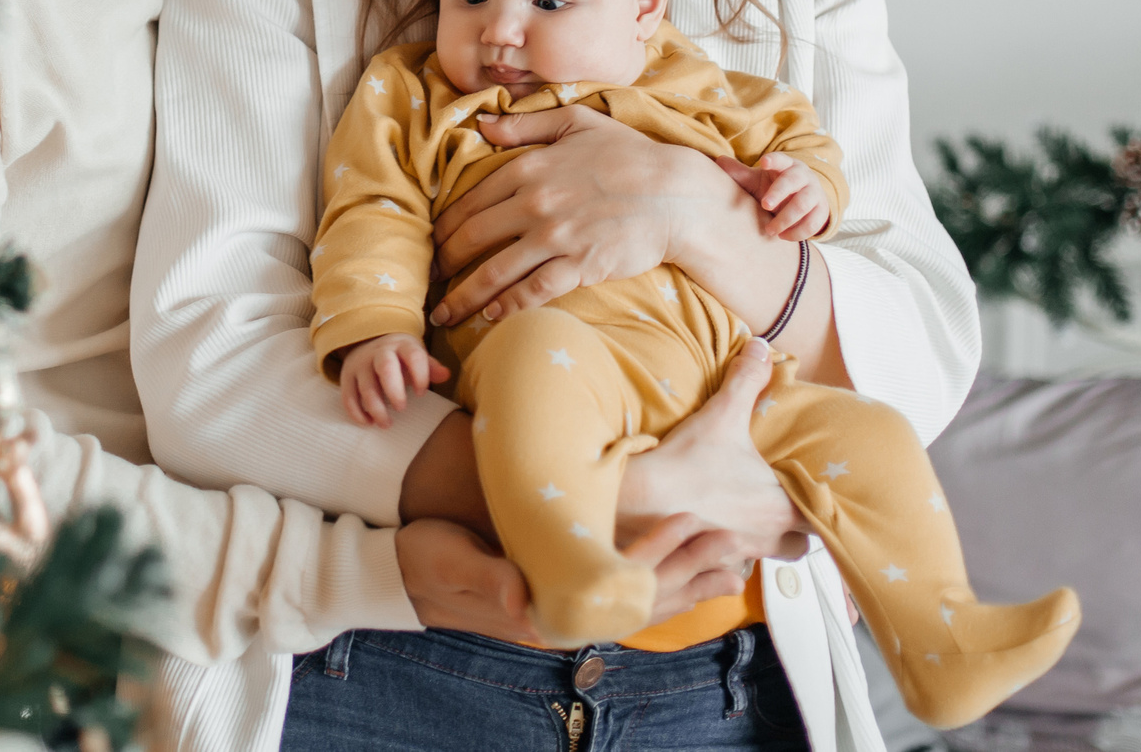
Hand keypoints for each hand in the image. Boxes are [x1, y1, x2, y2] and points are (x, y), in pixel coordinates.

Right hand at [339, 333, 450, 427]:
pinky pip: (348, 396)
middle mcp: (379, 352)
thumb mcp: (415, 356)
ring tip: (386, 423)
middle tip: (401, 408)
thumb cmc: (400, 357)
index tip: (422, 393)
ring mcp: (361, 364)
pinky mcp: (347, 376)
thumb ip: (430, 367)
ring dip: (376, 408)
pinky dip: (357, 412)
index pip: (414, 356)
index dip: (420, 375)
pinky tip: (368, 422)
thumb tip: (446, 375)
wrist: (368, 341)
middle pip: (386, 367)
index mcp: (402, 346)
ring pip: (366, 386)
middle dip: (394, 391)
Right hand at [397, 514, 760, 646]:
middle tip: (735, 540)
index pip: (613, 584)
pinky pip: (627, 597)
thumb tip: (517, 595)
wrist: (404, 575)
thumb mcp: (449, 562)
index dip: (656, 554)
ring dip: (690, 581)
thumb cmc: (427, 560)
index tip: (690, 523)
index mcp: (542, 609)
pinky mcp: (565, 596)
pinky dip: (665, 585)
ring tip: (733, 560)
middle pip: (643, 598)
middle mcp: (564, 617)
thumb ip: (486, 577)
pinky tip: (691, 575)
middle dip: (691, 570)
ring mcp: (567, 610)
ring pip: (644, 601)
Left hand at [428, 106, 740, 327]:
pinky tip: (490, 316)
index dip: (443, 225)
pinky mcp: (578, 266)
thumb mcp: (576, 121)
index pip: (470, 200)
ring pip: (494, 271)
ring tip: (443, 312)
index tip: (430, 242)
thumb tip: (482, 124)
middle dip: (443, 262)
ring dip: (463, 295)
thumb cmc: (630, 153)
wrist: (677, 193)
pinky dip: (506, 306)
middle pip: (471, 237)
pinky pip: (531, 291)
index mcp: (528, 166)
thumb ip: (525, 124)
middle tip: (427, 278)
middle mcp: (533, 202)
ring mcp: (555, 237)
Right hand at [616, 338, 803, 556]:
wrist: (640, 501)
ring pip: (769, 557)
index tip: (817, 495)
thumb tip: (762, 347)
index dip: (823, 508)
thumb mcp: (722, 415)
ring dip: (765, 542)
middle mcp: (765, 537)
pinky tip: (714, 532)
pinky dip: (730, 554)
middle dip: (797, 531)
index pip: (823, 518)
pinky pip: (732, 567)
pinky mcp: (709, 565)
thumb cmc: (686, 464)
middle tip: (785, 508)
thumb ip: (747, 380)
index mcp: (779, 507)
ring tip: (751, 520)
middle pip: (801, 546)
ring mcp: (738, 555)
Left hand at [736, 155, 829, 240]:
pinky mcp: (822, 211)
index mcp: (786, 165)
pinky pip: (814, 222)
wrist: (805, 200)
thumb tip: (718, 161)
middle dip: (779, 193)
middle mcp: (803, 176)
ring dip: (786, 218)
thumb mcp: (758, 180)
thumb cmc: (775, 187)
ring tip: (770, 230)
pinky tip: (783, 237)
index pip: (781, 159)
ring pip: (804, 204)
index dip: (773, 160)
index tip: (763, 163)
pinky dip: (798, 232)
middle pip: (793, 181)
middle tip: (765, 205)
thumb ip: (740, 173)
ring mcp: (815, 193)